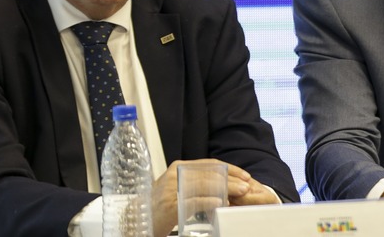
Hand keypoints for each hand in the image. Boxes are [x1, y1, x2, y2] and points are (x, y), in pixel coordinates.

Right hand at [151, 159, 280, 236]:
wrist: (137, 219)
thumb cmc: (159, 206)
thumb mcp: (177, 188)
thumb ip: (196, 182)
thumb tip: (223, 184)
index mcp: (179, 167)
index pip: (210, 164)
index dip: (230, 169)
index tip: (244, 175)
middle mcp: (176, 174)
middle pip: (211, 174)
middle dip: (232, 179)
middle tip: (246, 186)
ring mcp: (173, 189)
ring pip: (206, 185)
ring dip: (226, 189)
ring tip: (239, 194)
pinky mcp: (172, 204)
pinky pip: (196, 201)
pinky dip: (211, 201)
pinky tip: (222, 203)